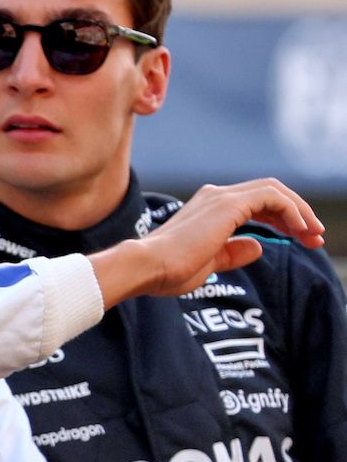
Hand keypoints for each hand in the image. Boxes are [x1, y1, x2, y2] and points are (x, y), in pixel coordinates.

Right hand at [92, 179, 324, 303]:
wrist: (147, 267)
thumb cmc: (168, 270)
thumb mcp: (209, 263)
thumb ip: (233, 253)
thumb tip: (257, 246)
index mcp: (209, 208)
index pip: (257, 203)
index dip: (284, 219)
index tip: (301, 239)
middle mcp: (216, 196)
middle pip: (270, 193)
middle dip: (298, 214)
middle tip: (314, 238)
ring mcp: (221, 197)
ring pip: (275, 191)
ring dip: (300, 212)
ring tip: (313, 235)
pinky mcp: (228, 204)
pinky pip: (272, 198)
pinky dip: (292, 211)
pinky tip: (299, 230)